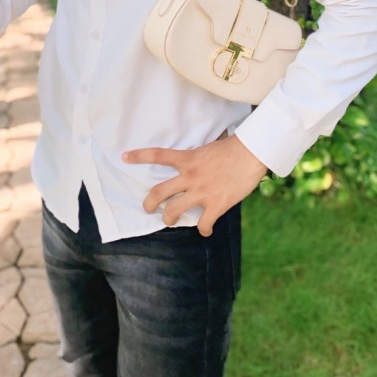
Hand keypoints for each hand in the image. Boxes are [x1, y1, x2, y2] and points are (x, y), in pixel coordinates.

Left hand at [122, 134, 267, 236]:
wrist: (252, 154)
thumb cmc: (234, 147)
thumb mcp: (210, 145)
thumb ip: (200, 153)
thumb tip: (203, 148)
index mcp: (188, 159)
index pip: (158, 155)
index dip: (139, 156)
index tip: (124, 157)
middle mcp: (190, 176)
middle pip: (159, 192)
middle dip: (149, 203)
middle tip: (147, 208)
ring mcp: (201, 192)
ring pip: (174, 211)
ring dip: (169, 219)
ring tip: (169, 220)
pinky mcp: (215, 205)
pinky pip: (203, 223)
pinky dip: (204, 229)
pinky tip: (205, 230)